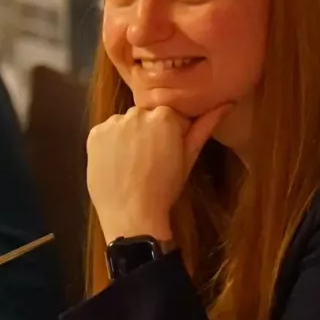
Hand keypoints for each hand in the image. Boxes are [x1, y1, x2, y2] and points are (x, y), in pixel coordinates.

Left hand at [85, 103, 229, 243]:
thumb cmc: (165, 189)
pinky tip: (116, 163)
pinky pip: (105, 132)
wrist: (132, 215)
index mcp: (165, 116)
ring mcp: (113, 123)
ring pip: (124, 123)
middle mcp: (137, 113)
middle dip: (148, 132)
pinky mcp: (94, 134)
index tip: (168, 152)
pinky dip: (109, 144)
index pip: (168, 114)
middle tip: (150, 159)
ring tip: (131, 163)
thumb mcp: (188, 159)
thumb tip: (225, 104)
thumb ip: (204, 128)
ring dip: (128, 136)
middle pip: (145, 116)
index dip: (169, 134)